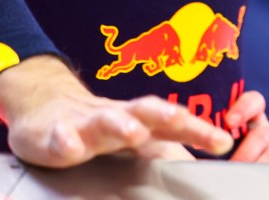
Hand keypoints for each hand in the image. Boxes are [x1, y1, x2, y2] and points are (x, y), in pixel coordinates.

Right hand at [0, 55, 232, 167]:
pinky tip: (69, 143)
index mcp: (139, 120)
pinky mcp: (54, 134)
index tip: (223, 142)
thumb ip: (163, 147)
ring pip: (104, 121)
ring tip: (133, 132)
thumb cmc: (98, 126)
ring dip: (120, 125)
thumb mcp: (133, 137)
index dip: (199, 130)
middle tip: (183, 120)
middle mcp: (117, 117)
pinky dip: (65, 139)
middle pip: (145, 112)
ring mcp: (85, 124)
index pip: (174, 123)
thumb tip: (200, 160)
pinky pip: (59, 136)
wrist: (45, 109)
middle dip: (165, 116)